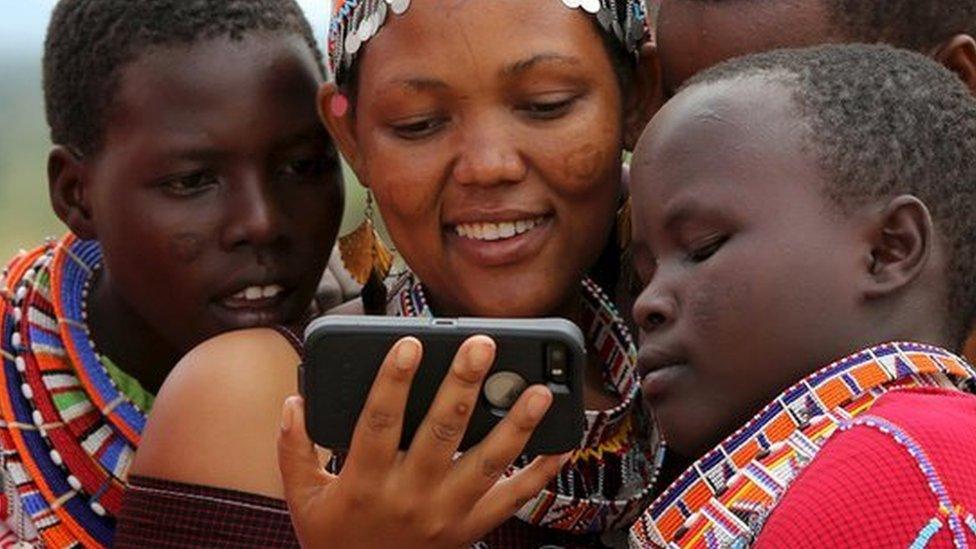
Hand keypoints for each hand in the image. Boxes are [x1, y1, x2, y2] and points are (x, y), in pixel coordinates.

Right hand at [277, 336, 568, 548]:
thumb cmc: (335, 540)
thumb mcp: (302, 499)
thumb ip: (294, 449)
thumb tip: (294, 401)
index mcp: (364, 484)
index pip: (379, 423)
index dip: (393, 381)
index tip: (409, 342)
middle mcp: (409, 498)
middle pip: (442, 433)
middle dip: (464, 385)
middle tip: (483, 345)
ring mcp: (446, 515)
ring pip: (487, 463)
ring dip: (515, 425)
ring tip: (537, 390)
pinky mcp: (471, 529)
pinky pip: (512, 500)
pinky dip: (540, 472)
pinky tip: (560, 442)